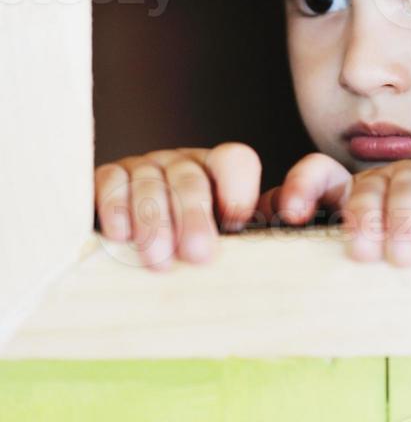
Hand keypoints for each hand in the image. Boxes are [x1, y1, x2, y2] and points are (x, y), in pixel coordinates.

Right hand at [94, 143, 262, 270]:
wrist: (134, 256)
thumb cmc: (192, 253)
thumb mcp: (228, 241)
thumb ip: (257, 231)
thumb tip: (290, 221)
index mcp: (218, 171)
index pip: (235, 161)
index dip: (237, 189)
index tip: (236, 223)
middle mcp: (182, 163)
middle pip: (190, 177)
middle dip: (194, 216)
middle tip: (198, 255)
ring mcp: (144, 166)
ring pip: (150, 181)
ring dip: (154, 221)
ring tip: (158, 260)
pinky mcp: (108, 176)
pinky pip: (110, 180)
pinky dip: (115, 206)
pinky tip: (120, 235)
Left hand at [264, 153, 410, 265]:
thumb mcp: (376, 266)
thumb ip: (343, 266)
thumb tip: (298, 292)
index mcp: (353, 195)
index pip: (318, 174)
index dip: (301, 186)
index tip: (292, 214)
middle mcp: (382, 180)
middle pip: (363, 188)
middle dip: (361, 219)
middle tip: (365, 254)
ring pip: (402, 186)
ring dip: (401, 221)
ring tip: (404, 257)